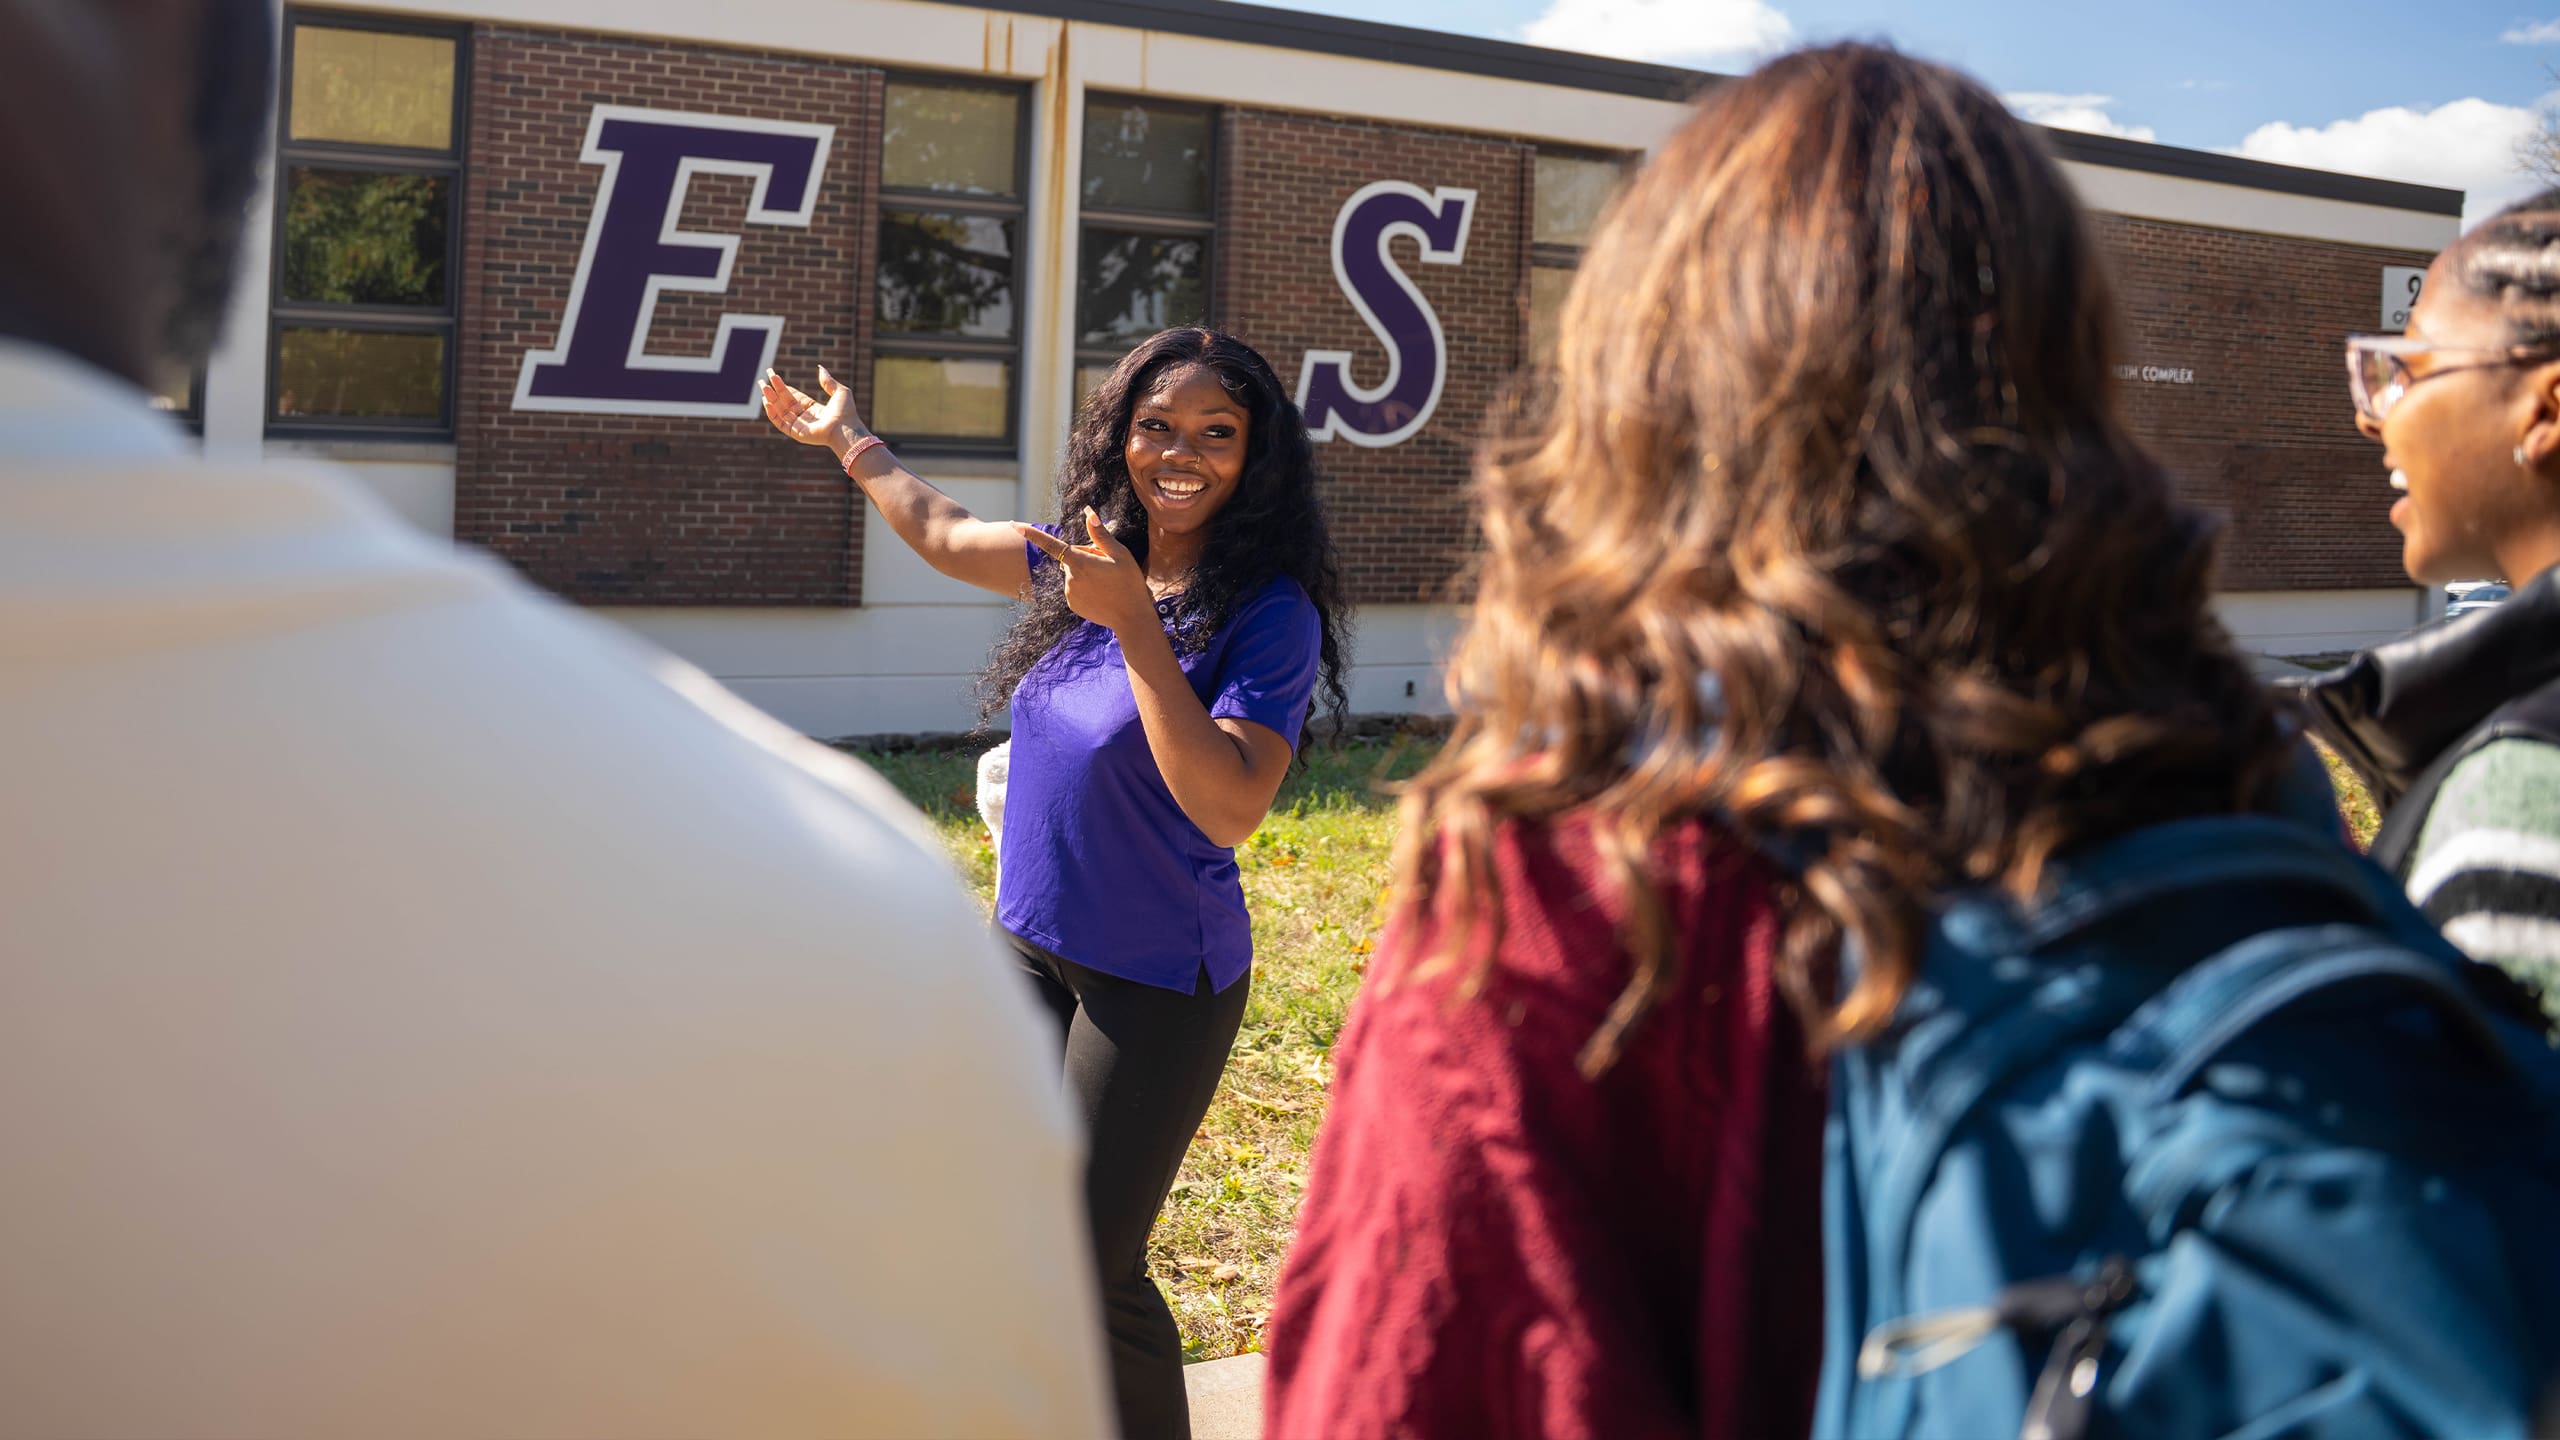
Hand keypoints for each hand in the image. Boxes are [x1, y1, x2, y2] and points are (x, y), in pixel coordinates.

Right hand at [761, 365, 865, 454]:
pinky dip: (772, 414)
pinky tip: (767, 402)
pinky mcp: (797, 433)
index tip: (773, 376)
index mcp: (814, 409)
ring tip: (763, 387)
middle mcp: (806, 417)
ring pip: (780, 411)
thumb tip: (820, 368)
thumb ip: (827, 381)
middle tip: (762, 380)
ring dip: (771, 399)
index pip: (794, 396)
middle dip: (773, 391)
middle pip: (784, 402)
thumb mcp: (839, 391)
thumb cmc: (846, 412)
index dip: (783, 387)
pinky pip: (781, 423)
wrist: (846, 429)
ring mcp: (800, 426)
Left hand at [1016, 507, 1157, 636]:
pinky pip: (1074, 588)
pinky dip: (1084, 587)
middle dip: (1085, 557)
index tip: (1014, 525)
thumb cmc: (1129, 583)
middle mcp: (1070, 578)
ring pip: (1073, 573)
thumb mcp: (1120, 554)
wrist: (1131, 618)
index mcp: (1080, 562)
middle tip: (1107, 567)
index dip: (1032, 534)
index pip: (1051, 544)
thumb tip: (1089, 513)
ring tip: (1106, 582)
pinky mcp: (1071, 604)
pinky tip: (1101, 593)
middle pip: (1071, 557)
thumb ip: (1100, 534)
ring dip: (1085, 572)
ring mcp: (1069, 593)